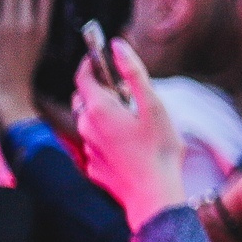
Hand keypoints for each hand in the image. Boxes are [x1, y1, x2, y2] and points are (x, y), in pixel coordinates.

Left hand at [72, 39, 187, 224]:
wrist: (153, 195)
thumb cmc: (159, 150)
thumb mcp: (154, 106)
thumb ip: (134, 73)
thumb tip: (117, 45)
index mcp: (99, 108)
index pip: (83, 76)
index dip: (90, 63)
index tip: (100, 56)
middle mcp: (86, 126)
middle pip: (83, 98)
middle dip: (99, 89)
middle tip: (126, 92)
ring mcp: (88, 148)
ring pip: (88, 121)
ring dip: (103, 114)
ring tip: (132, 120)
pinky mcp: (94, 166)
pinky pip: (95, 143)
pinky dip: (107, 136)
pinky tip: (129, 146)